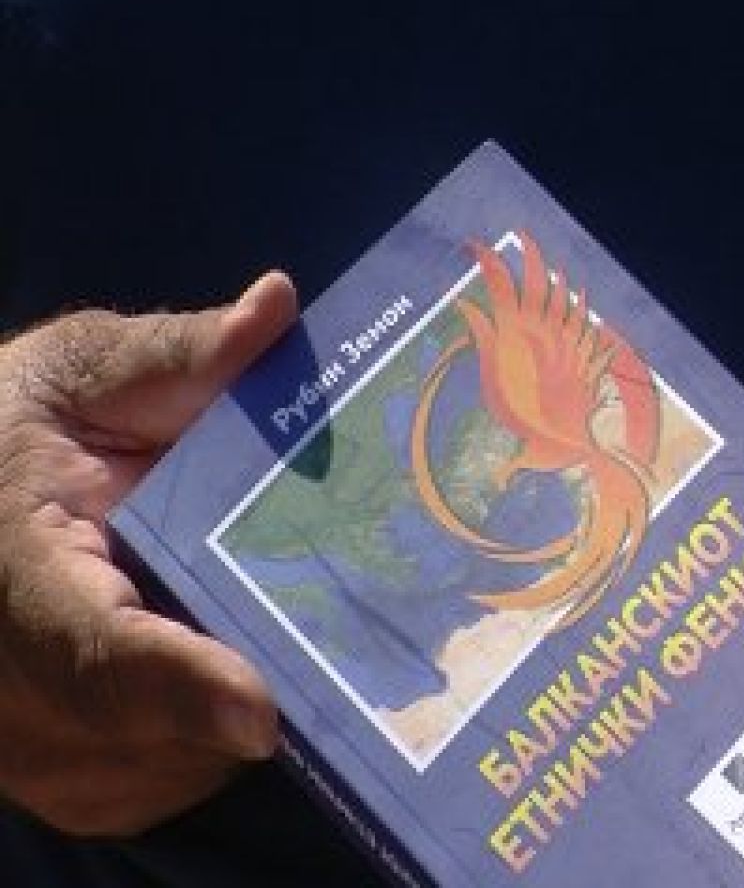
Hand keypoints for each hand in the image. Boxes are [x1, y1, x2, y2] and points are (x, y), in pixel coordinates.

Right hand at [0, 273, 296, 836]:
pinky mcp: (59, 769)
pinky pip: (158, 783)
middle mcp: (6, 678)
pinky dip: (212, 743)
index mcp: (9, 565)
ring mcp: (26, 740)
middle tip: (362, 657)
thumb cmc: (22, 423)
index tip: (262, 711)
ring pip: (163, 772)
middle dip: (252, 697)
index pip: (90, 645)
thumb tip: (278, 306)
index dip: (176, 682)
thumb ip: (180, 354)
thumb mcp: (88, 370)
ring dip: (239, 721)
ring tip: (301, 646)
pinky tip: (246, 674)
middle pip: (146, 729)